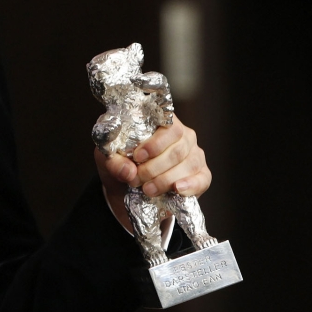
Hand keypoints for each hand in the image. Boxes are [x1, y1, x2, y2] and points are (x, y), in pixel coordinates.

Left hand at [95, 114, 210, 229]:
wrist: (127, 187)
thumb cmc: (121, 163)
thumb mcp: (108, 159)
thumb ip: (114, 162)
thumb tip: (128, 170)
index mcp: (161, 122)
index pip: (168, 126)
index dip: (154, 143)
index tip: (137, 157)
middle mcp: (183, 135)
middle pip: (177, 149)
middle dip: (154, 168)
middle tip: (136, 180)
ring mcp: (195, 153)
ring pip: (188, 164)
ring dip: (166, 180)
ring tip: (147, 189)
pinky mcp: (201, 174)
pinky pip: (202, 179)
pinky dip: (190, 185)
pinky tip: (177, 190)